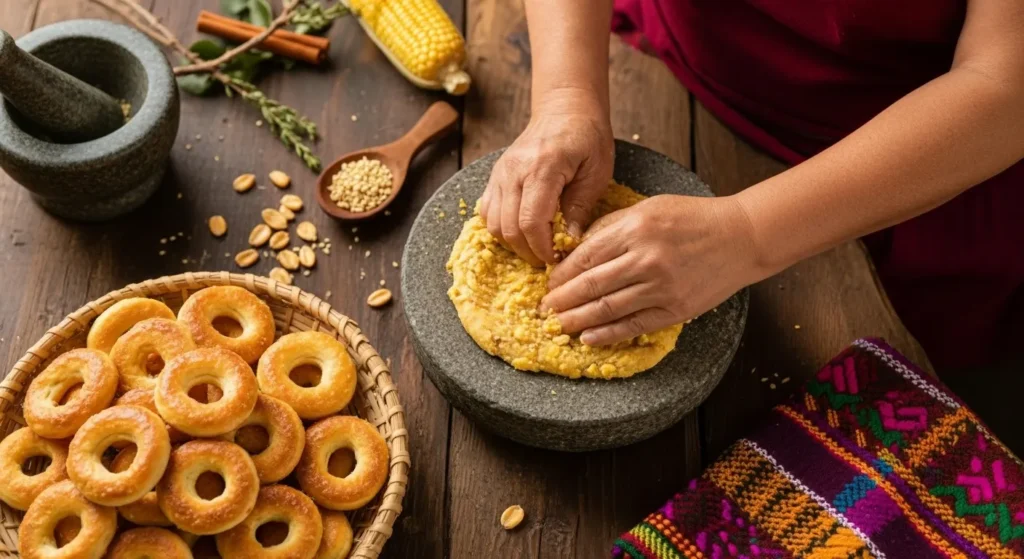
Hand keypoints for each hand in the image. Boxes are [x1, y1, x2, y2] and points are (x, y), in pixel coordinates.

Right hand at [479, 89, 613, 265]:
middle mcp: (514, 170)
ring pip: (493, 224)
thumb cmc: (587, 137)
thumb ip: (581, 207)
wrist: (565, 108)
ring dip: (514, 243)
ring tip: (537, 247)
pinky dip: (502, 229)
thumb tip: (570, 242)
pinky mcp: (495, 176)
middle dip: (529, 252)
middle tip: (549, 259)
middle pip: (509, 227)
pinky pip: (487, 212)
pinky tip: (523, 232)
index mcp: (542, 167)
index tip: (557, 260)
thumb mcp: (597, 171)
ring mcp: (500, 173)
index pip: (531, 221)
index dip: (542, 248)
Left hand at [541, 194, 767, 345]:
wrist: (741, 236)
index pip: (586, 256)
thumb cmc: (692, 218)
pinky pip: (634, 325)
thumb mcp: (648, 208)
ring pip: (608, 308)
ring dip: (578, 320)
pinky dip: (608, 334)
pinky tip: (589, 337)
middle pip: (591, 285)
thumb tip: (576, 249)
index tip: (549, 284)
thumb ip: (612, 227)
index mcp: (635, 229)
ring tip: (559, 325)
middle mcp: (645, 259)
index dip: (562, 274)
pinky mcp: (675, 308)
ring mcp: (661, 286)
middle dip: (562, 300)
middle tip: (544, 309)